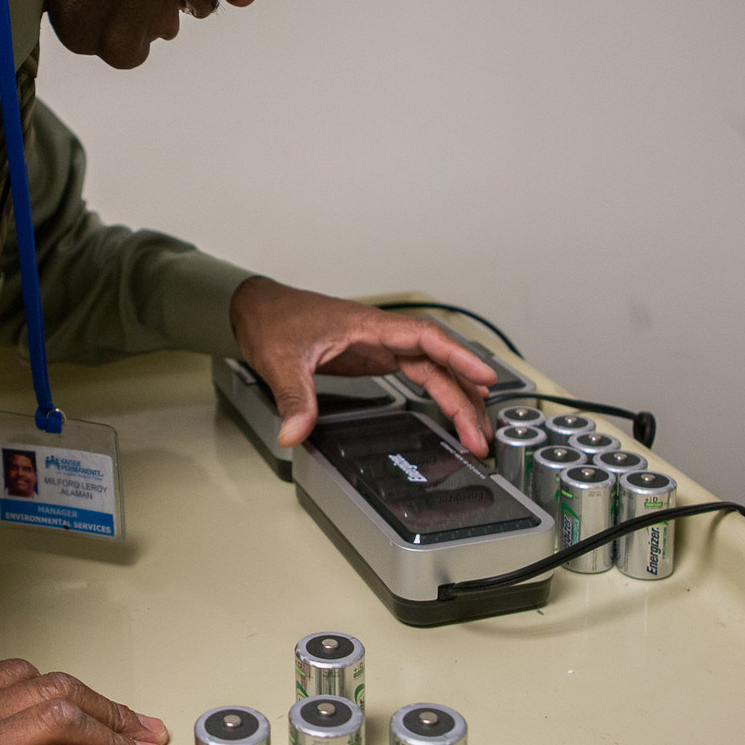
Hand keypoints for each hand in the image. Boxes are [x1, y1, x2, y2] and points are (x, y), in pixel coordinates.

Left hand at [228, 277, 496, 453]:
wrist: (259, 310)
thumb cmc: (273, 322)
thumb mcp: (280, 362)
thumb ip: (293, 398)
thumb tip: (294, 432)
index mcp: (367, 326)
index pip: (426, 337)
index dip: (459, 357)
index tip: (485, 378)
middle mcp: (381, 333)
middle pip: (438, 361)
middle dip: (463, 396)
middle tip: (479, 434)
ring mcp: (381, 345)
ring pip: (433, 369)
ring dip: (456, 398)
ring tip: (476, 431)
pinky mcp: (376, 356)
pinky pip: (418, 372)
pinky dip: (439, 391)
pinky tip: (455, 407)